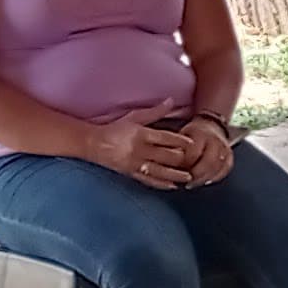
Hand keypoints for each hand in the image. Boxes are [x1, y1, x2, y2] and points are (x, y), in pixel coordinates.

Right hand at [91, 115, 205, 186]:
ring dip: (175, 175)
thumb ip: (155, 112)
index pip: (164, 138)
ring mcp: (134, 163)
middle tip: (194, 161)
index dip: (180, 141)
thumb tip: (171, 100)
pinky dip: (161, 184)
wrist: (92, 144)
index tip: (192, 144)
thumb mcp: (134, 117)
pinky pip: (148, 180)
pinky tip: (173, 186)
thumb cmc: (115, 128)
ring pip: (159, 171)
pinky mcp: (130, 173)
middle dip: (180, 159)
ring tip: (188, 177)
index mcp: (140, 134)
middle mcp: (138, 150)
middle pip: (164, 155)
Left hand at [182, 114, 235, 185]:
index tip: (176, 172)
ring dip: (206, 178)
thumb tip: (166, 167)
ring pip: (218, 167)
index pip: (193, 153)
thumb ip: (175, 150)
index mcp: (200, 133)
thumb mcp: (180, 137)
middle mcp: (215, 139)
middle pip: (208, 162)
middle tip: (187, 183)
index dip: (185, 165)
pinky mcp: (230, 154)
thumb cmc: (191, 135)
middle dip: (197, 175)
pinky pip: (226, 168)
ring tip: (194, 183)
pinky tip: (207, 181)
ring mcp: (224, 147)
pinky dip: (216, 176)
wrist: (210, 125)